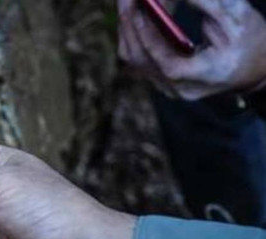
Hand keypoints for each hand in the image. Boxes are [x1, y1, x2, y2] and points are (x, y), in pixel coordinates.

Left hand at [118, 0, 265, 99]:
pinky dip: (134, 34)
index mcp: (209, 76)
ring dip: (128, 27)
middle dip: (131, 26)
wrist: (251, 67)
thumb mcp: (236, 18)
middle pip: (143, 62)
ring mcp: (168, 88)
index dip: (152, 40)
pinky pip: (137, 58)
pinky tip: (136, 13)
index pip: (170, 67)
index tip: (141, 12)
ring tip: (129, 1)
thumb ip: (206, 4)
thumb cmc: (248, 40)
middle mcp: (183, 89)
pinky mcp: (160, 80)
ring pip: (135, 60)